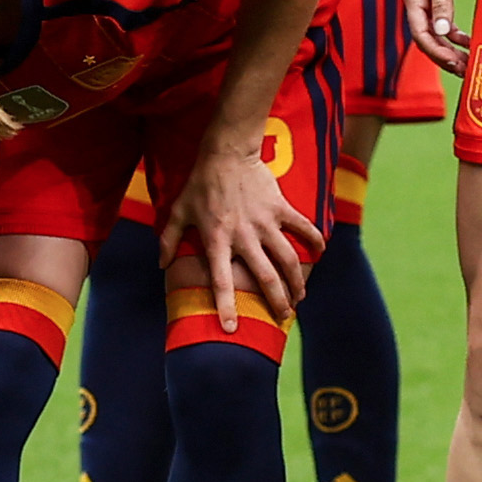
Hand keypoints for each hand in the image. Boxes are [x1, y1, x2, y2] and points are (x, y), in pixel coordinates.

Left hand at [165, 138, 312, 334]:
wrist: (226, 153)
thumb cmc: (200, 183)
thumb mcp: (179, 210)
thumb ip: (168, 239)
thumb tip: (160, 264)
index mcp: (217, 239)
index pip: (220, 280)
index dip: (225, 305)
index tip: (231, 328)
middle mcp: (243, 236)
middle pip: (265, 277)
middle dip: (277, 301)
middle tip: (284, 317)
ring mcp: (265, 222)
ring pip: (287, 259)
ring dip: (297, 281)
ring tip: (300, 297)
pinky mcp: (281, 208)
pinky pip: (302, 227)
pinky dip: (314, 240)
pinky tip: (320, 254)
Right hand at [407, 0, 469, 73]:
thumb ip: (442, 2)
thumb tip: (443, 32)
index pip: (421, 35)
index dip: (437, 53)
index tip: (456, 65)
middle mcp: (416, 1)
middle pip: (426, 38)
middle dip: (444, 57)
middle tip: (466, 71)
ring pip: (434, 32)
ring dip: (450, 48)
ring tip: (468, 62)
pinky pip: (442, 20)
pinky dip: (453, 33)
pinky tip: (467, 39)